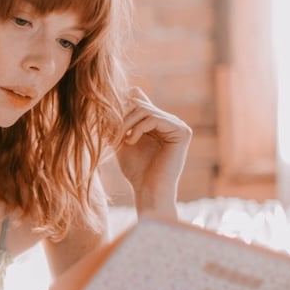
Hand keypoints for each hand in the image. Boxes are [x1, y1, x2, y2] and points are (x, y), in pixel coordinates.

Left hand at [114, 88, 191, 217]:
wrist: (148, 190)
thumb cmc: (135, 170)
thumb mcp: (121, 140)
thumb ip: (118, 121)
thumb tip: (108, 98)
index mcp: (158, 122)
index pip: (137, 99)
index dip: (120, 107)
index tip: (107, 124)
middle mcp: (170, 121)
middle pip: (139, 102)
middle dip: (121, 116)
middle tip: (110, 132)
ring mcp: (178, 125)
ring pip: (145, 109)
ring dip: (126, 123)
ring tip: (120, 139)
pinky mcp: (182, 131)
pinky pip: (154, 118)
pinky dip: (137, 128)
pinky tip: (130, 141)